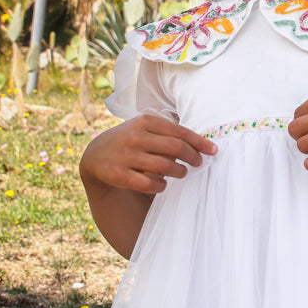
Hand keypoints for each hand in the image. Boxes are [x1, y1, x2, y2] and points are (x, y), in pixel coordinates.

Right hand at [79, 113, 215, 195]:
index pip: (179, 131)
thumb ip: (166, 133)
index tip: (213, 150)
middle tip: (198, 163)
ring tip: (182, 173)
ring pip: (164, 167)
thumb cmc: (129, 140)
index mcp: (144, 121)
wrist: (94, 155)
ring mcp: (126, 156)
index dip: (199, 142)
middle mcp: (135, 137)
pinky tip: (162, 184)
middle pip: (175, 148)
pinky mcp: (119, 175)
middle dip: (192, 157)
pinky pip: (149, 183)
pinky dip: (160, 185)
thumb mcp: (143, 128)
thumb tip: (199, 143)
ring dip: (179, 172)